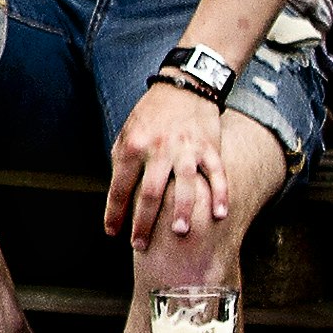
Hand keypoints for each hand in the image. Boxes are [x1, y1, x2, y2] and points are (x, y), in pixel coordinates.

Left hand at [102, 78, 238, 247]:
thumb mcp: (127, 131)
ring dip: (182, 210)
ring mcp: (187, 148)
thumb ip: (122, 161)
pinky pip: (217, 174)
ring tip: (179, 232)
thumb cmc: (152, 114)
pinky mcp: (210, 147)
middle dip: (143, 222)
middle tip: (140, 245)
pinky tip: (219, 214)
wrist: (185, 86)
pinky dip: (220, 194)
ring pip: (185, 184)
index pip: (120, 186)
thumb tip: (117, 195)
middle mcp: (159, 148)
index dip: (114, 212)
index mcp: (134, 145)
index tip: (112, 232)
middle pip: (150, 192)